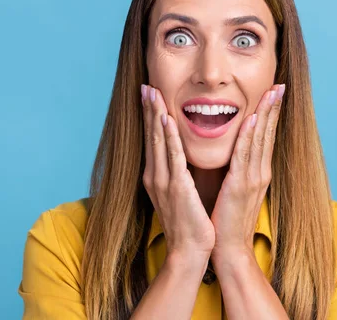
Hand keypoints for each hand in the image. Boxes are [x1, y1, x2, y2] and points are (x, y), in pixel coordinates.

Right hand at [141, 85, 215, 259]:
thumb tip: (180, 160)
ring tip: (152, 93)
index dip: (150, 117)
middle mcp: (155, 176)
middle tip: (146, 86)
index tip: (150, 96)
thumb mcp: (180, 194)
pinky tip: (166, 120)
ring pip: (159, 141)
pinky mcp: (176, 188)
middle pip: (151, 136)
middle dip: (148, 110)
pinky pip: (172, 157)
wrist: (189, 251)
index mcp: (156, 177)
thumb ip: (177, 175)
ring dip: (155, 115)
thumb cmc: (189, 224)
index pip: (153, 141)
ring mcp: (163, 181)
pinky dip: (168, 137)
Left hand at [210, 84, 284, 260]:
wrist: (229, 248)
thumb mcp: (236, 190)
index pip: (265, 137)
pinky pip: (244, 156)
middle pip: (268, 134)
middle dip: (273, 108)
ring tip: (272, 93)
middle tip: (279, 84)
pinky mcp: (240, 186)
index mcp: (258, 172)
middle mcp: (260, 172)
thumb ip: (239, 170)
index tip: (274, 93)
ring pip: (260, 140)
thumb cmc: (228, 220)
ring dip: (266, 114)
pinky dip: (249, 136)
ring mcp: (253, 178)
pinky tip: (252, 119)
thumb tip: (235, 153)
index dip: (270, 114)